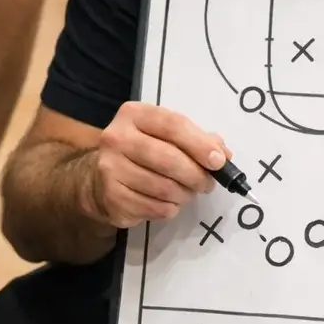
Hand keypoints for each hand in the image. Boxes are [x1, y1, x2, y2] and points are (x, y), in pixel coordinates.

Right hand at [90, 101, 229, 227]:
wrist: (100, 178)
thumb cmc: (142, 152)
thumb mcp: (166, 135)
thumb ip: (196, 140)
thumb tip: (224, 155)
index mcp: (134, 115)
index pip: (173, 125)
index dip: (200, 144)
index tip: (219, 161)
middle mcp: (117, 138)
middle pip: (169, 159)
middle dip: (196, 175)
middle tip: (207, 184)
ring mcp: (110, 168)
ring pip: (163, 187)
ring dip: (184, 194)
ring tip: (187, 192)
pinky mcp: (112, 197)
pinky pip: (154, 207)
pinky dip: (169, 208)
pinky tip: (168, 202)